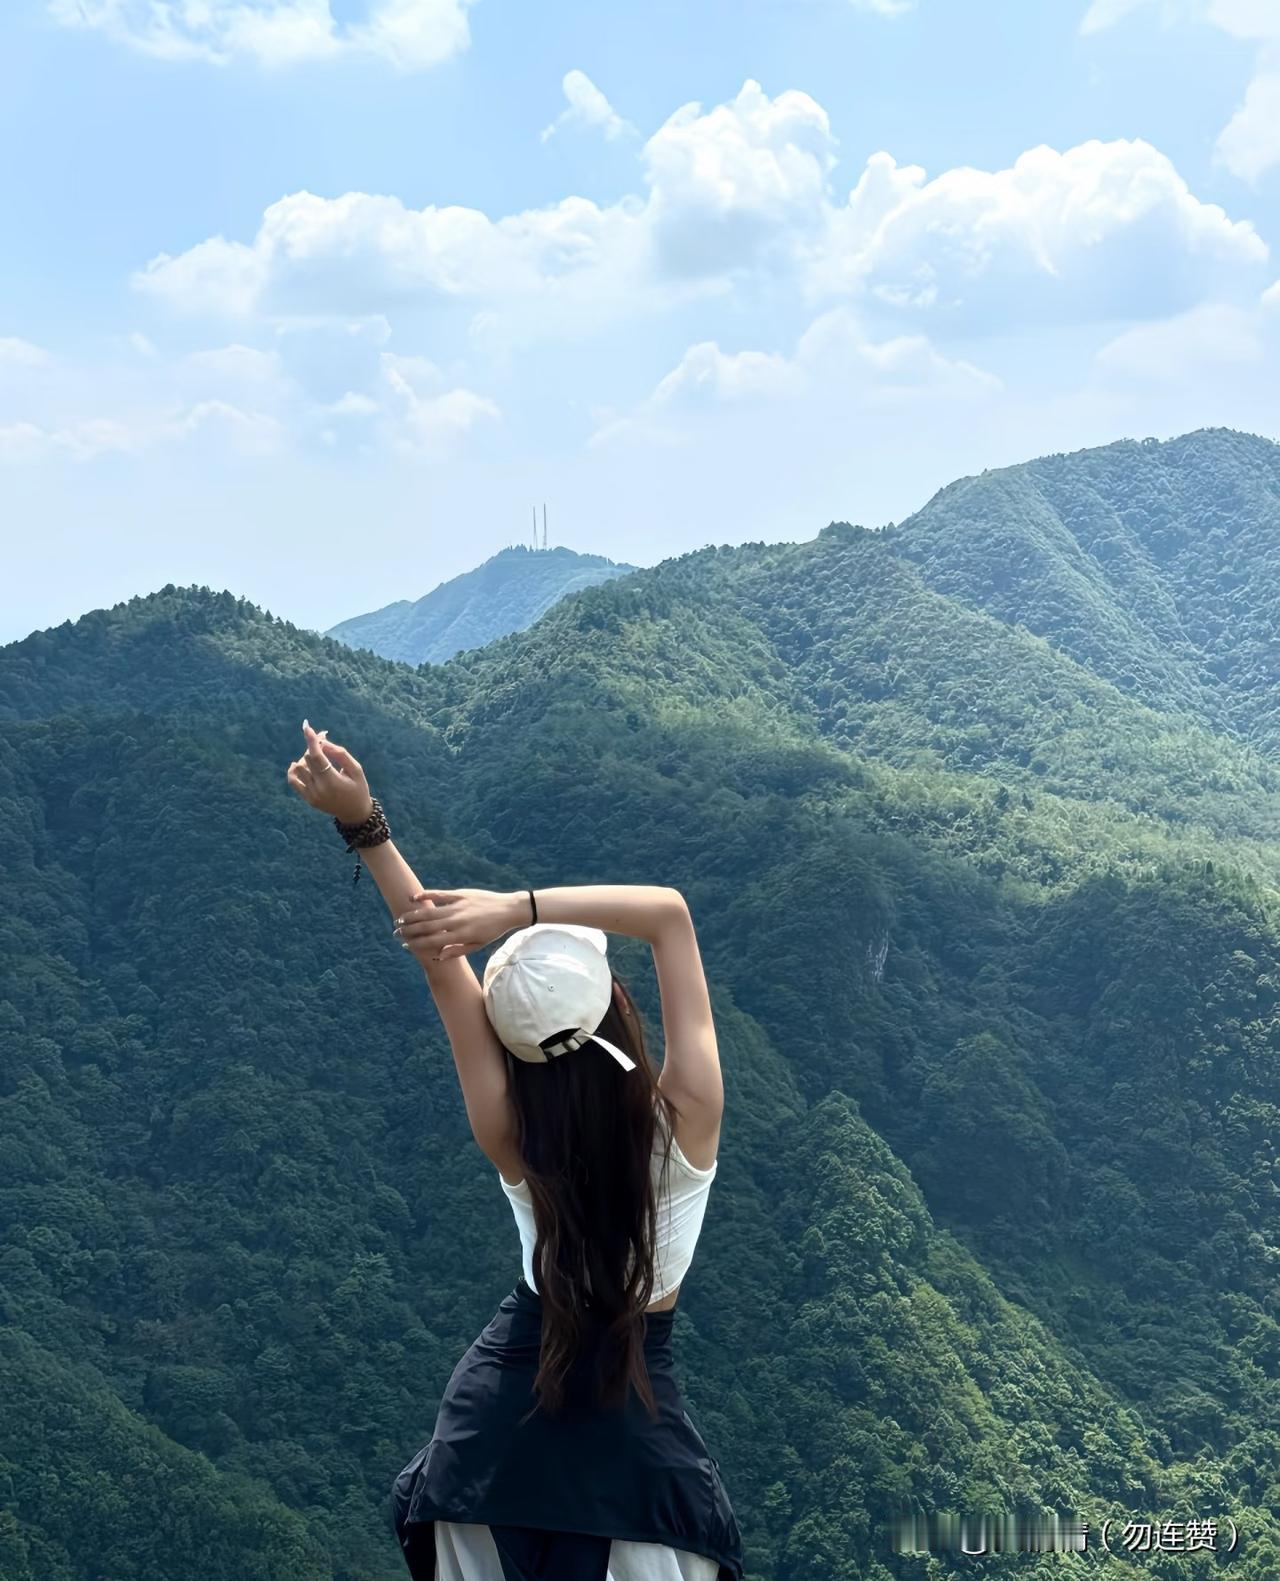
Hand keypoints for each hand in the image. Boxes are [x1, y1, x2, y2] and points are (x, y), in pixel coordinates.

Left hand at [286, 720, 375, 823]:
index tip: (307, 727)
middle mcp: (319, 789)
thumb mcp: (356, 769)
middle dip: (314, 747)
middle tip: (323, 742)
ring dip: (306, 758)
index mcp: (333, 781)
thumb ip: (340, 754)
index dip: (311, 740)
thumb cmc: (359, 788)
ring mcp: (312, 795)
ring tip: (319, 759)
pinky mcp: (308, 798)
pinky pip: (293, 781)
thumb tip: (323, 742)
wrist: (355, 813)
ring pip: (299, 768)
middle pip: (308, 759)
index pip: (317, 757)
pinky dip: (294, 770)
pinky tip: (299, 765)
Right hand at [394, 888, 526, 963]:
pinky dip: (425, 895)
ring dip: (413, 915)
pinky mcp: (460, 894)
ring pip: (430, 911)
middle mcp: (457, 921)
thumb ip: (457, 951)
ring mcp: (458, 906)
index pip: (433, 941)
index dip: (417, 943)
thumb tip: (438, 957)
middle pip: (427, 926)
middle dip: (410, 930)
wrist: (509, 910)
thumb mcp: (477, 945)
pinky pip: (440, 894)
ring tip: (400, 918)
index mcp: (461, 935)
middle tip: (396, 931)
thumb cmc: (493, 930)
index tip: (405, 944)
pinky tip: (414, 897)